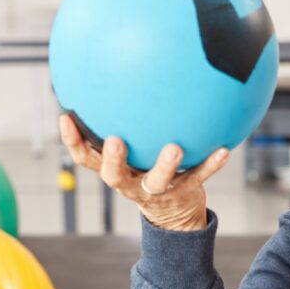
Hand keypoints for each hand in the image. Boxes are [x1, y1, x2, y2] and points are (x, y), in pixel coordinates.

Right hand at [58, 114, 228, 231]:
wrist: (176, 214)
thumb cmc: (148, 170)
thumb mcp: (134, 151)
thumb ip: (124, 124)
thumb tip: (116, 74)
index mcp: (116, 171)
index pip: (86, 159)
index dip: (73, 142)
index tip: (65, 118)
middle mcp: (132, 183)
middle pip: (115, 176)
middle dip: (113, 160)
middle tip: (115, 141)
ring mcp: (159, 191)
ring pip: (158, 181)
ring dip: (165, 166)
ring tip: (175, 149)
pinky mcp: (185, 192)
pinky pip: (199, 177)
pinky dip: (211, 164)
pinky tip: (224, 150)